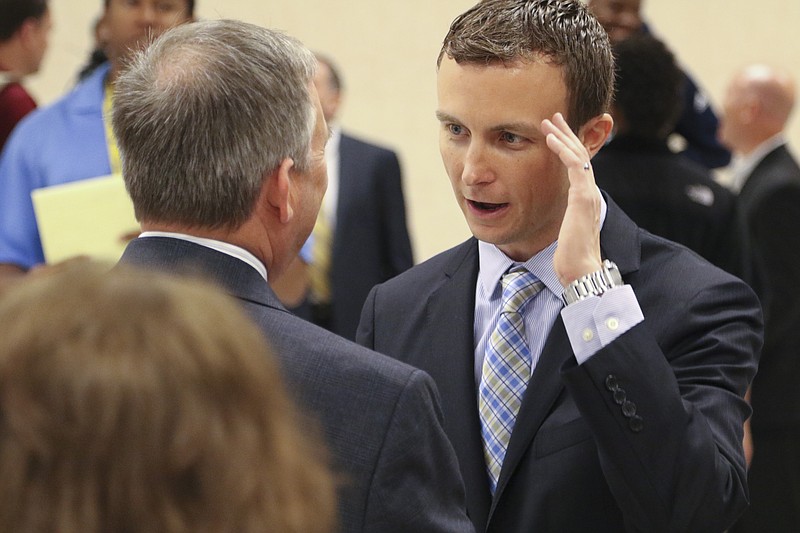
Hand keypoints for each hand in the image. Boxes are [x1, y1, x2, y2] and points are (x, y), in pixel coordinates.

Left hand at [541, 112, 601, 285]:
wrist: (582, 271)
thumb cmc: (571, 258)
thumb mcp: (564, 232)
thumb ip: (563, 220)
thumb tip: (555, 219)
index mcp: (585, 200)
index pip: (579, 166)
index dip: (567, 148)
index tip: (555, 134)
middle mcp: (589, 193)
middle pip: (580, 155)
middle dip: (566, 134)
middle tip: (553, 117)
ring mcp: (587, 194)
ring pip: (578, 155)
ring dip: (562, 136)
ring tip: (548, 121)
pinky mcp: (582, 197)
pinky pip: (575, 166)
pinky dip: (563, 150)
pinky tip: (551, 139)